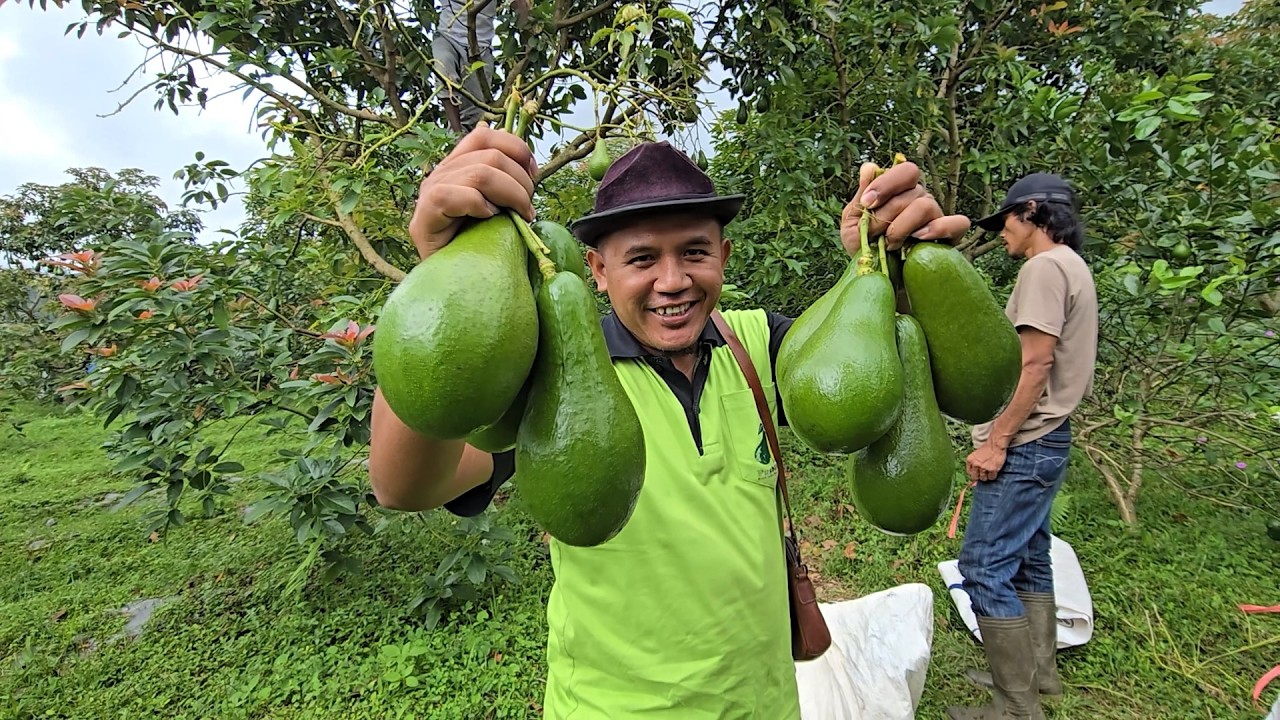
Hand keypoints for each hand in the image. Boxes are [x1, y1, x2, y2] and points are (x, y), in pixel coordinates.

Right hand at [408, 122, 538, 259]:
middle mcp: (441, 173)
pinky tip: (488, 221)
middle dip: (521, 182)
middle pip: (491, 155)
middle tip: (528, 210)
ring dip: (511, 195)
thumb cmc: (479, 247)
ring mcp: (429, 193)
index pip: (485, 135)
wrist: (450, 283)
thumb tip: (532, 170)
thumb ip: (505, 184)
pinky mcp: (423, 217)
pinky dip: (479, 206)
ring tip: (519, 218)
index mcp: (458, 165)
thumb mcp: (499, 207)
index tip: (534, 174)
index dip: (516, 149)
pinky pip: (454, 196)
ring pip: (480, 174)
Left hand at [840, 160, 970, 256]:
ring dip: (901, 226)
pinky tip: (920, 239)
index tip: (867, 203)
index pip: (905, 171)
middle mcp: (921, 200)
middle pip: (912, 190)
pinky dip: (939, 228)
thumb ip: (861, 198)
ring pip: (925, 205)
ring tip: (890, 245)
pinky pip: (957, 223)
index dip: (886, 183)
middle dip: (887, 212)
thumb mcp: (854, 226)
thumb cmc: (867, 253)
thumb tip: (869, 167)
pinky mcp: (951, 237)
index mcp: (900, 193)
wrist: (880, 284)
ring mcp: (937, 217)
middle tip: (875, 233)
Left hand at [965, 442, 1006, 481]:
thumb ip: (973, 464)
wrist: (995, 445)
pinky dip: (993, 476)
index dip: (974, 473)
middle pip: (975, 477)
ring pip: (983, 479)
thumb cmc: (986, 449)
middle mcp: (975, 464)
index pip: (969, 473)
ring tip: (989, 471)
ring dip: (987, 476)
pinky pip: (991, 478)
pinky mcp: (992, 469)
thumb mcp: (975, 455)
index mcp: (970, 460)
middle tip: (984, 473)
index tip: (978, 472)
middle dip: (980, 476)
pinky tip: (994, 471)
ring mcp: (984, 467)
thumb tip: (973, 480)